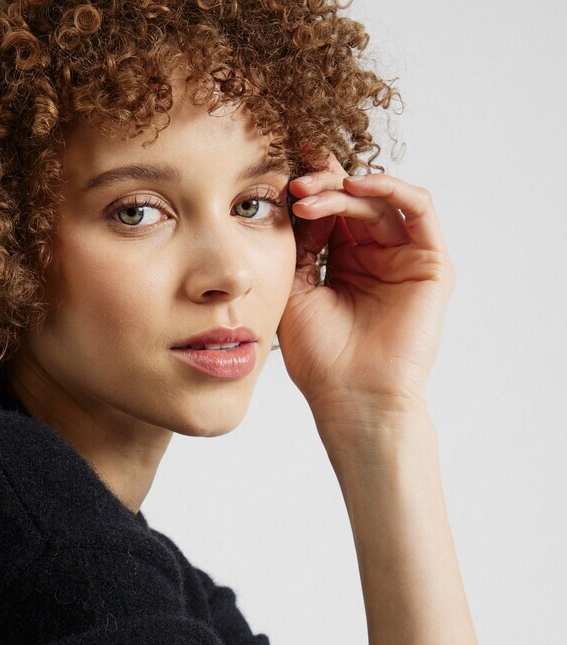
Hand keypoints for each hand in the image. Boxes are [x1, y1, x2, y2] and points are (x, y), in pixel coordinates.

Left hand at [276, 152, 455, 455]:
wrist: (352, 397)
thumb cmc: (321, 359)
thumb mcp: (296, 292)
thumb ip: (299, 247)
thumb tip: (296, 200)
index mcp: (345, 265)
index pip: (330, 213)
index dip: (307, 193)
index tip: (278, 182)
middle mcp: (377, 257)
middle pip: (354, 201)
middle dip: (322, 185)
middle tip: (294, 185)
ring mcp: (405, 258)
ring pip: (380, 201)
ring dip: (344, 189)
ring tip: (310, 195)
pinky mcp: (432, 263)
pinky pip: (419, 209)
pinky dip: (390, 189)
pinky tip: (355, 189)